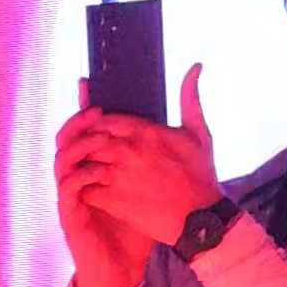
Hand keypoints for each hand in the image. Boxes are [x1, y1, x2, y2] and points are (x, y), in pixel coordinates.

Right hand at [54, 79, 156, 286]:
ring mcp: (73, 195)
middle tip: (96, 108)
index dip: (86, 108)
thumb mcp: (153, 188)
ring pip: (62, 159)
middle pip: (68, 139)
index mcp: (96, 166)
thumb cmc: (136, 228)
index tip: (92, 86)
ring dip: (76, 144)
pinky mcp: (71, 213)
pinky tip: (95, 169)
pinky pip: (68, 189)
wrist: (125, 269)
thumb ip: (159, 158)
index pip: (87, 130)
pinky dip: (78, 175)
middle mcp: (80, 176)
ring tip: (95, 134)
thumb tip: (174, 129)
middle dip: (78, 121)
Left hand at [76, 64, 223, 245]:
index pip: (102, 118)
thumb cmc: (201, 176)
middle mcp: (128, 151)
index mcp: (145, 131)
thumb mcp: (198, 133)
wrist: (201, 220)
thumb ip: (190, 98)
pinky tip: (95, 191)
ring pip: (85, 162)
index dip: (96, 124)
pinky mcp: (114, 201)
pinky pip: (86, 189)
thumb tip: (195, 66)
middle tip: (92, 153)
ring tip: (92, 172)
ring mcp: (119, 176)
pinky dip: (87, 189)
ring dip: (85, 166)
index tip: (100, 133)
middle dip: (88, 145)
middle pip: (90, 139)